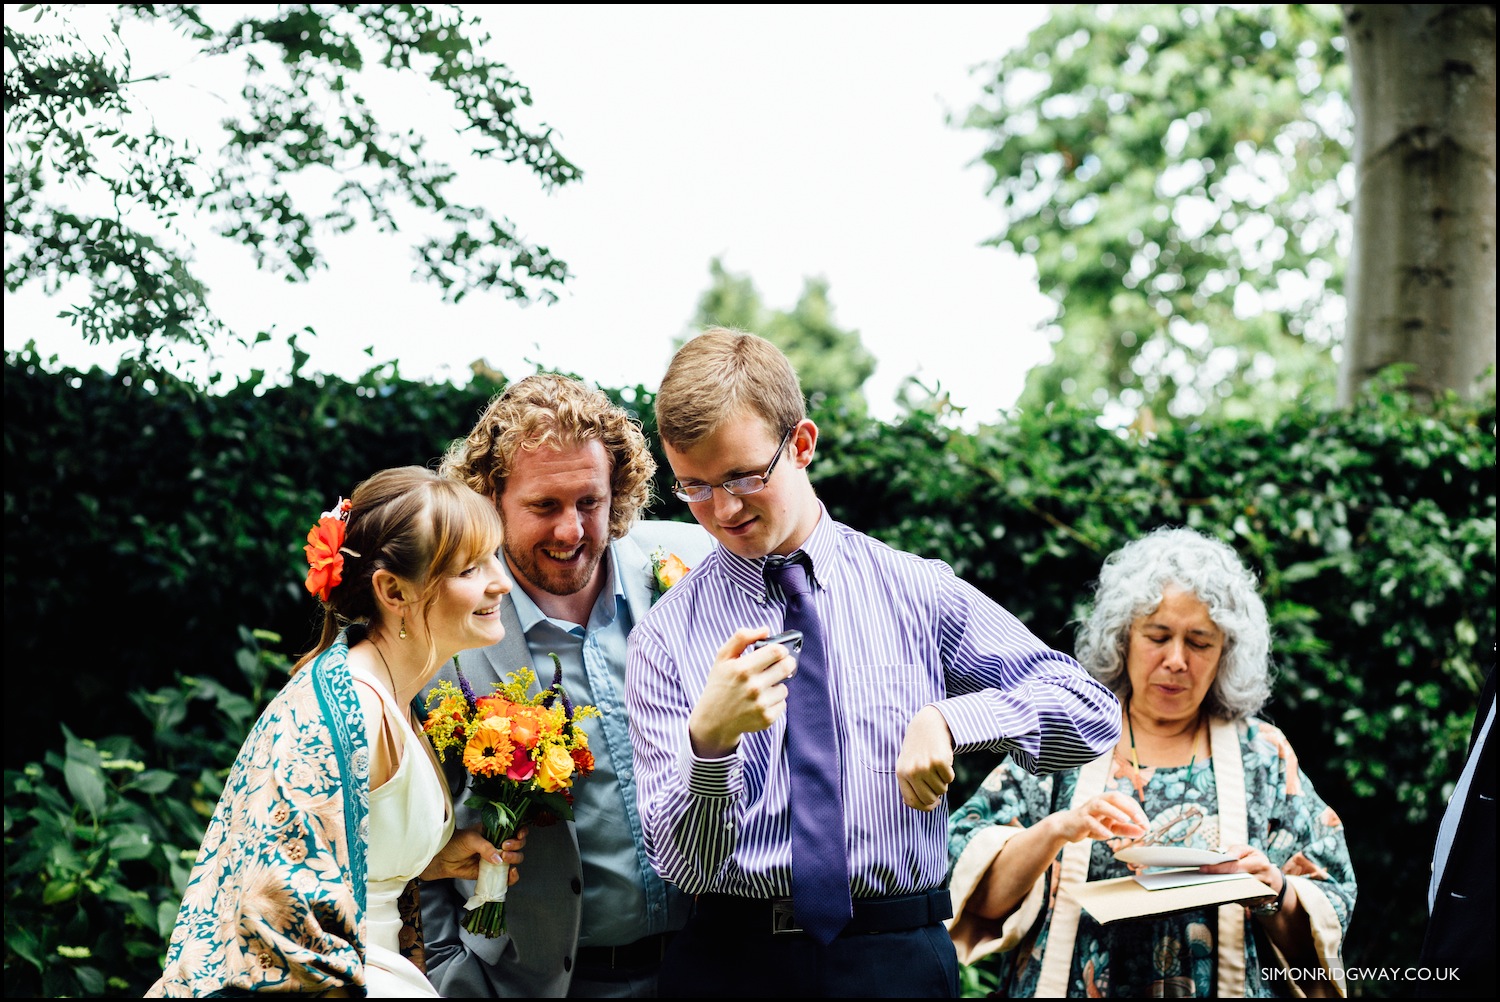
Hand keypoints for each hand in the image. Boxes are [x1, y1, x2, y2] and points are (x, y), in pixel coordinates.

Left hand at [419, 824, 527, 882]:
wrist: (444, 860)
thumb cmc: (456, 843)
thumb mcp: (471, 839)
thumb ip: (485, 847)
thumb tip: (499, 859)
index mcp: (495, 831)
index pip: (514, 829)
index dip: (521, 831)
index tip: (518, 835)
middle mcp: (499, 844)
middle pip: (518, 844)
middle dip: (516, 845)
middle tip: (505, 847)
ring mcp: (497, 859)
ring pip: (516, 858)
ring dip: (515, 858)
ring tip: (504, 859)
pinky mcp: (493, 873)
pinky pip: (507, 876)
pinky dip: (513, 877)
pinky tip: (511, 873)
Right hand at [688, 627, 797, 757]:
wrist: (713, 720)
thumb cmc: (719, 685)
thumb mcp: (723, 658)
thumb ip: (741, 638)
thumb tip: (765, 630)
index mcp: (743, 669)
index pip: (776, 651)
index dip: (780, 649)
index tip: (778, 652)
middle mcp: (753, 687)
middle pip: (787, 667)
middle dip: (786, 663)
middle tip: (780, 665)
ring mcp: (761, 704)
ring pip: (784, 687)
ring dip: (777, 685)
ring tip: (762, 688)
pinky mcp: (767, 719)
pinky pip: (782, 703)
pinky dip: (774, 701)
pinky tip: (760, 702)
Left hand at [896, 706, 956, 810]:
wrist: (928, 724)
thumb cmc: (918, 748)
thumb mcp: (907, 764)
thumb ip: (909, 784)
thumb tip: (915, 804)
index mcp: (901, 773)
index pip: (912, 802)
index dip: (924, 806)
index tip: (933, 803)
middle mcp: (912, 771)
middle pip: (929, 799)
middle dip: (936, 794)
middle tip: (937, 782)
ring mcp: (925, 766)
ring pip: (941, 789)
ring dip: (943, 782)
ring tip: (937, 767)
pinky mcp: (939, 761)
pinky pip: (950, 779)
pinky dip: (949, 773)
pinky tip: (943, 761)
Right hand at [1051, 791, 1148, 842]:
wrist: (1067, 827)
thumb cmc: (1091, 825)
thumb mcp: (1111, 827)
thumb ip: (1126, 829)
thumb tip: (1142, 832)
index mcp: (1107, 801)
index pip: (1125, 800)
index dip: (1137, 810)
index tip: (1146, 824)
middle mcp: (1098, 801)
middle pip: (1114, 797)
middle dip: (1128, 807)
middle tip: (1140, 820)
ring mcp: (1088, 810)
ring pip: (1100, 805)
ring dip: (1114, 811)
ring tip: (1125, 820)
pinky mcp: (1080, 820)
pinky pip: (1090, 822)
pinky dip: (1099, 828)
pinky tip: (1108, 835)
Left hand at [1197, 842, 1282, 893]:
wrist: (1274, 881)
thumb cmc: (1256, 861)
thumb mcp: (1249, 850)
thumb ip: (1235, 850)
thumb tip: (1224, 856)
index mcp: (1260, 863)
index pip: (1235, 866)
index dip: (1218, 868)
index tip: (1203, 868)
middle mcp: (1262, 879)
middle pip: (1235, 881)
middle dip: (1218, 879)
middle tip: (1202, 876)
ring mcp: (1261, 893)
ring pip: (1236, 892)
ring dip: (1222, 888)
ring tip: (1208, 883)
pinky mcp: (1257, 902)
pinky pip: (1240, 900)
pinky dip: (1229, 895)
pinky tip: (1219, 891)